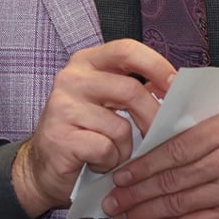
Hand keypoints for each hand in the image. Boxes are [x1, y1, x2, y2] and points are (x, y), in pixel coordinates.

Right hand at [11, 39, 176, 218]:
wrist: (42, 168)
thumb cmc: (84, 134)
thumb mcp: (108, 104)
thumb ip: (135, 91)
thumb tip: (175, 91)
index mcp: (87, 62)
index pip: (126, 49)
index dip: (156, 65)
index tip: (175, 85)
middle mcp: (72, 78)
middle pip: (130, 90)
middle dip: (151, 117)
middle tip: (157, 136)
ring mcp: (62, 107)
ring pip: (120, 127)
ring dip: (126, 149)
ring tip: (113, 154)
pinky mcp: (60, 137)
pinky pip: (105, 149)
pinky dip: (109, 162)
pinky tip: (97, 164)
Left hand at [99, 109, 218, 218]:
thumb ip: (202, 127)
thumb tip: (156, 135)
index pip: (173, 149)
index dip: (142, 165)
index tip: (121, 175)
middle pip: (170, 180)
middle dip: (135, 193)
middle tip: (112, 201)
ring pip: (178, 205)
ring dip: (145, 213)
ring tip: (124, 216)